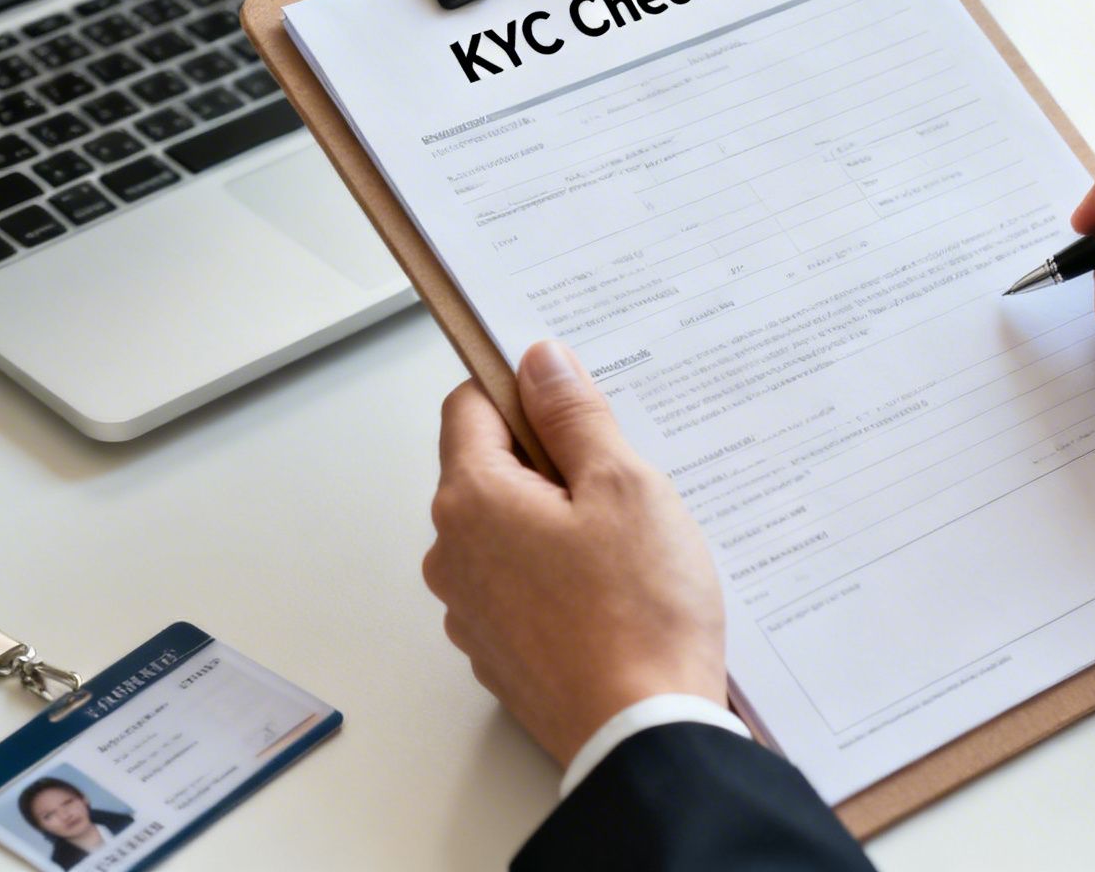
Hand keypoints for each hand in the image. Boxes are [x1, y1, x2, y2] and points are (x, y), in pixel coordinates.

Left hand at [424, 340, 727, 766]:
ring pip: (508, 532)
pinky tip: (615, 594)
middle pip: (490, 470)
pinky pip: (521, 588)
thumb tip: (540, 363)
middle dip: (552, 463)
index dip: (524, 391)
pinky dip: (559, 577)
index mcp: (473, 500)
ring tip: (628, 548)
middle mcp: (453, 554)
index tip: (574, 401)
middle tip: (622, 482)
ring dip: (557, 523)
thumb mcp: (624, 486)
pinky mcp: (500, 653)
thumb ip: (576, 416)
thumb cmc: (638, 613)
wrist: (642, 732)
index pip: (470, 406)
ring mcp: (471, 610)